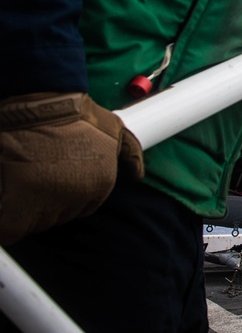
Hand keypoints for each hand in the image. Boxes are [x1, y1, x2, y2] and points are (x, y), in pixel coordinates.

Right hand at [0, 92, 143, 244]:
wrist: (41, 104)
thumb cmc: (74, 113)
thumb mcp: (113, 128)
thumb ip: (130, 151)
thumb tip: (138, 174)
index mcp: (102, 183)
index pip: (83, 207)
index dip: (66, 194)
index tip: (54, 177)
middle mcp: (79, 195)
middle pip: (59, 215)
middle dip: (47, 201)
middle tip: (35, 177)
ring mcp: (49, 200)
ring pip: (36, 221)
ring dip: (26, 208)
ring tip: (21, 181)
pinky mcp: (19, 203)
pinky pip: (11, 228)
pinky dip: (7, 221)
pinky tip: (6, 202)